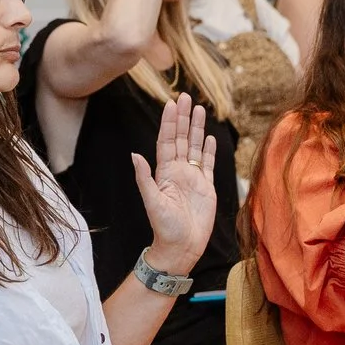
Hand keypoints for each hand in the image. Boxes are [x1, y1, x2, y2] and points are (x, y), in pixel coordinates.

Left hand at [131, 93, 217, 272]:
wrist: (181, 247)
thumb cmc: (165, 228)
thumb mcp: (152, 202)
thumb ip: (145, 178)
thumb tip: (135, 155)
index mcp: (165, 172)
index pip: (167, 141)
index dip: (169, 122)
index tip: (172, 104)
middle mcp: (178, 171)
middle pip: (181, 138)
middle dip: (183, 118)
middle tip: (186, 96)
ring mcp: (193, 178)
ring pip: (195, 147)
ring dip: (197, 128)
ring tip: (200, 109)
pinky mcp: (206, 187)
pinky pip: (207, 164)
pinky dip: (208, 150)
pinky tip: (209, 137)